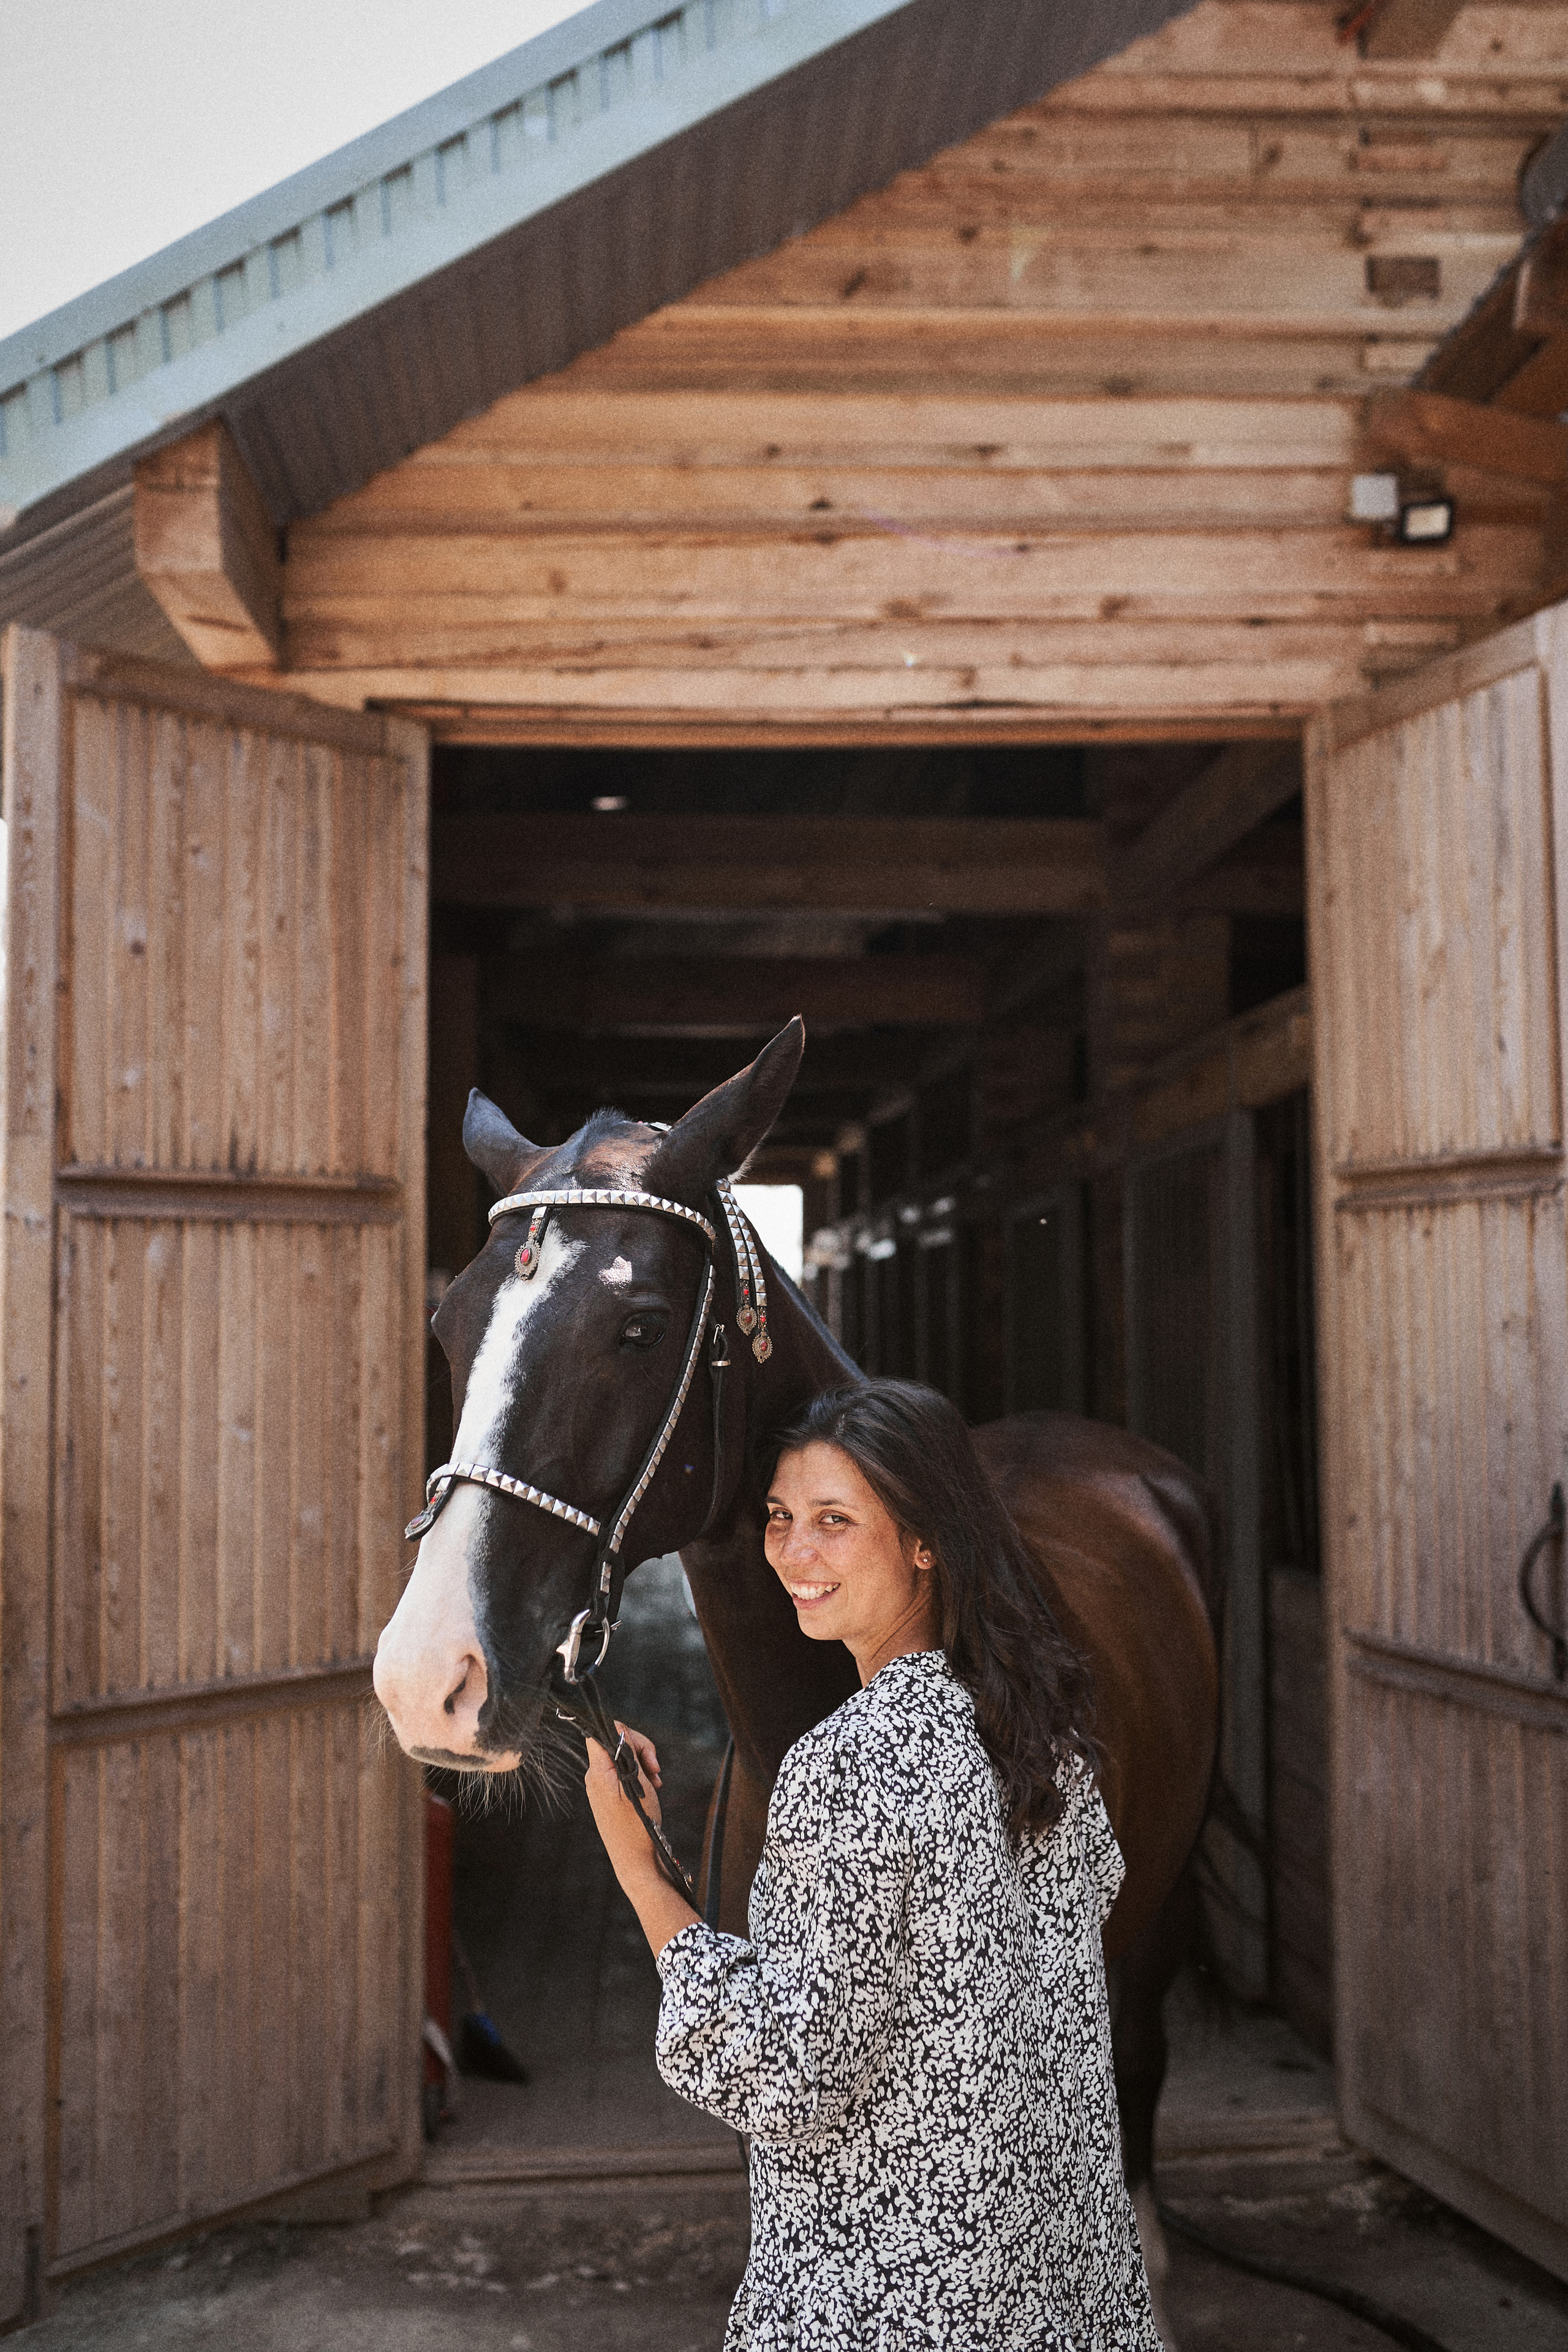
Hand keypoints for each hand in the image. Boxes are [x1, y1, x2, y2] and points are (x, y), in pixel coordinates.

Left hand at [584, 1720, 665, 1887]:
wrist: (634, 1860)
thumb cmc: (637, 1826)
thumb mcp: (637, 1785)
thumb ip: (627, 1755)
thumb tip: (618, 1729)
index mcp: (598, 1771)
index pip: (600, 1732)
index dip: (624, 1733)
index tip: (643, 1750)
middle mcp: (594, 1775)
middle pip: (615, 1742)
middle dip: (640, 1749)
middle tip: (656, 1769)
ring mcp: (600, 1785)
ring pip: (622, 1757)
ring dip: (642, 1763)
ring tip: (656, 1782)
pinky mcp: (607, 1794)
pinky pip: (622, 1772)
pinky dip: (639, 1774)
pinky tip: (651, 1787)